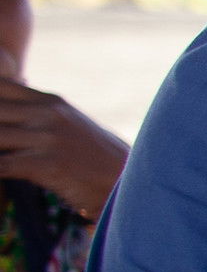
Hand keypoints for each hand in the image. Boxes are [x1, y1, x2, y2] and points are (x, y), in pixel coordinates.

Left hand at [0, 83, 123, 218]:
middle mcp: (48, 114)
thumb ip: (40, 112)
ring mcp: (47, 138)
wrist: (130, 185)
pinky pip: (2, 165)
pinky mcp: (47, 164)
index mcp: (51, 102)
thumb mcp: (71, 124)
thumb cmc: (97, 159)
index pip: (1, 86)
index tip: (0, 119)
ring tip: (1, 152)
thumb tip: (12, 94)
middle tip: (0, 140)